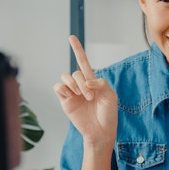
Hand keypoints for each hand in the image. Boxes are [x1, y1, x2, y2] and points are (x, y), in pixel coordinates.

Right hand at [53, 35, 117, 152]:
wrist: (101, 132)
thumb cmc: (108, 114)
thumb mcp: (110, 96)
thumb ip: (101, 84)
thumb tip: (87, 81)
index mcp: (93, 81)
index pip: (83, 62)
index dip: (78, 49)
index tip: (71, 37)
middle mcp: (81, 85)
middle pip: (76, 72)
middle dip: (83, 82)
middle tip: (90, 96)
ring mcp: (72, 93)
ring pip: (65, 77)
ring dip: (73, 84)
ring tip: (82, 96)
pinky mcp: (65, 101)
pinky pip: (57, 87)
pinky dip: (63, 89)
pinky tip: (72, 96)